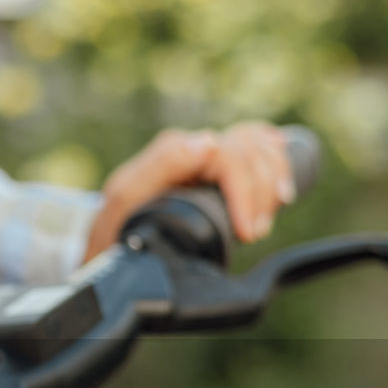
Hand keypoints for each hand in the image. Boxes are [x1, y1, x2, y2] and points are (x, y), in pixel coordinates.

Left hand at [84, 122, 294, 259]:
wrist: (106, 244)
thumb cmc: (114, 226)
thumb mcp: (124, 200)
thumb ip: (159, 167)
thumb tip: (207, 143)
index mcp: (173, 150)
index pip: (230, 155)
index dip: (247, 193)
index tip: (248, 232)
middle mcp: (193, 148)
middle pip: (251, 150)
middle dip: (263, 194)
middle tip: (254, 232)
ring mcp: (206, 155)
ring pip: (260, 146)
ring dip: (273, 182)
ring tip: (263, 221)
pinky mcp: (216, 168)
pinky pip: (257, 147)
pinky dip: (276, 160)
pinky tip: (281, 179)